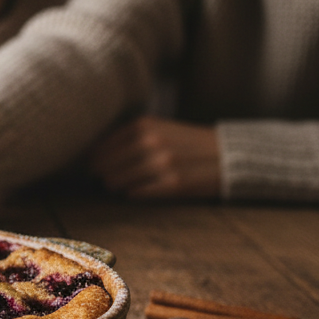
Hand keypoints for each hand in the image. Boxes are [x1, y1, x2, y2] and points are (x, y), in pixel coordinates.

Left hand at [88, 116, 219, 198]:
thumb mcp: (160, 127)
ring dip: (114, 184)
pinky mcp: (172, 183)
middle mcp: (151, 142)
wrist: (228, 154)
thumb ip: (131, 136)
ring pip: (117, 180)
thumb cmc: (188, 142)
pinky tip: (132, 192)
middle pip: (106, 164)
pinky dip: (132, 193)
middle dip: (100, 173)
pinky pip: (137, 193)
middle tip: (99, 177)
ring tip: (114, 185)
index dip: (94, 157)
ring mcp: (162, 163)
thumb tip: (96, 153)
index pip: (103, 145)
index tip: (90, 164)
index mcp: (145, 125)